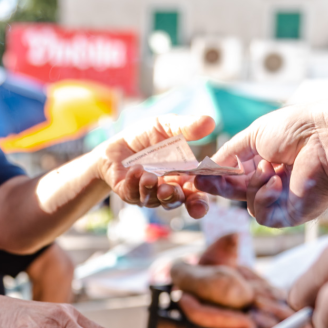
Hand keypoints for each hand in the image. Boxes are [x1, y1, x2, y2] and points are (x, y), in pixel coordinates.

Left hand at [94, 115, 215, 218]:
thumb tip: (210, 122)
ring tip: (149, 177)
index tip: (199, 205)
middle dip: (173, 198)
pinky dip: (134, 183)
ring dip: (151, 190)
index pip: (195, 196)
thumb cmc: (146, 137)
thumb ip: (186, 127)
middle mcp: (167, 190)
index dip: (199, 203)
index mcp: (182, 178)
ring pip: (152, 200)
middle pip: (175, 202)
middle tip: (168, 190)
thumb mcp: (166, 127)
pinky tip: (135, 171)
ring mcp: (147, 194)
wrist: (117, 143)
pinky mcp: (128, 193)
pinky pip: (132, 193)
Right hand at [190, 103, 327, 227]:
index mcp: (268, 160)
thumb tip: (209, 167)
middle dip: (220, 186)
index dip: (217, 176)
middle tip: (203, 180)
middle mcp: (275, 181)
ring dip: (253, 185)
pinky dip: (263, 198)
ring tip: (270, 167)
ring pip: (247, 205)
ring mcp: (283, 200)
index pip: (236, 174)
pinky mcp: (291, 215)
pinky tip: (277, 182)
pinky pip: (262, 216)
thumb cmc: (297, 129)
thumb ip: (229, 153)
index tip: (198, 174)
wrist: (327, 140)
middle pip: (237, 192)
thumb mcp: (253, 135)